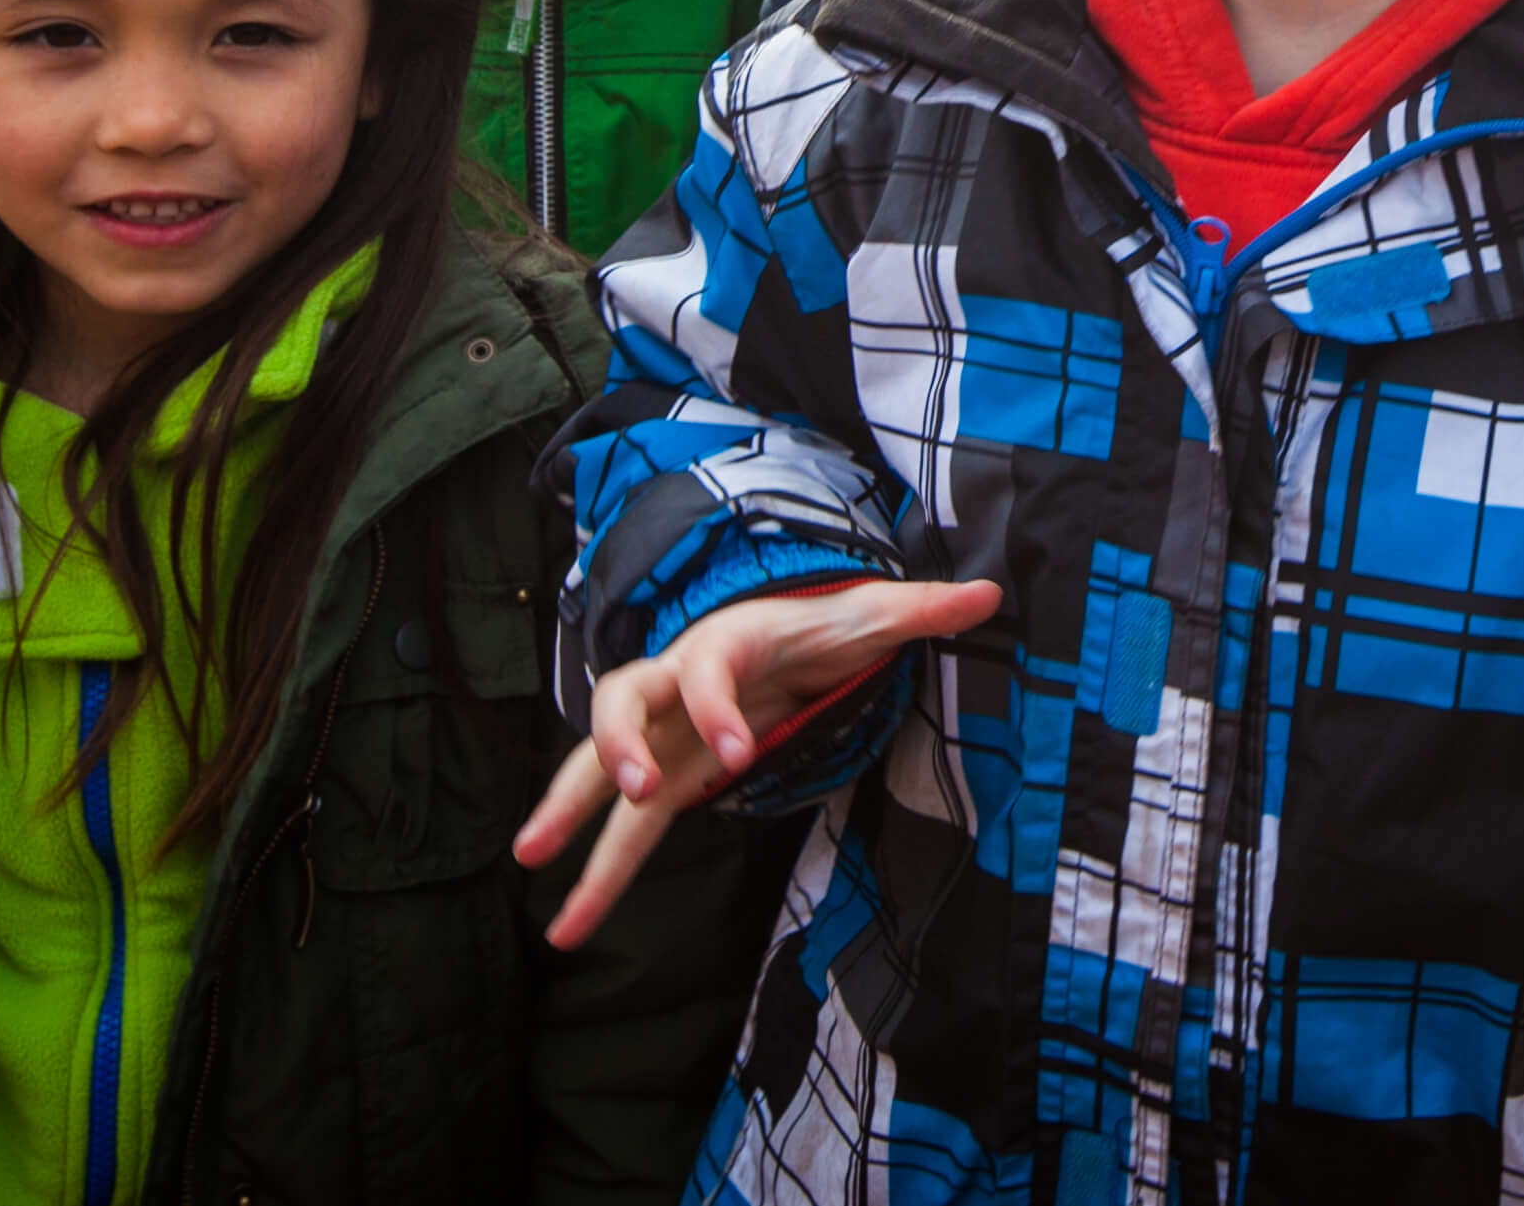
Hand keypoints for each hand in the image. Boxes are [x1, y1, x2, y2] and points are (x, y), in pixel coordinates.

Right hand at [515, 575, 1001, 949]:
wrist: (775, 632)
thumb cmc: (818, 626)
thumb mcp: (870, 616)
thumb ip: (922, 609)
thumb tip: (991, 595)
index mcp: (729, 642)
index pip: (709, 665)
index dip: (716, 705)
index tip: (736, 750)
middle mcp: (680, 684)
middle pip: (626, 698)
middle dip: (618, 742)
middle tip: (631, 788)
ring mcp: (663, 733)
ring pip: (600, 765)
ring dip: (569, 810)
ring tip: (532, 862)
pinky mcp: (664, 778)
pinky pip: (622, 827)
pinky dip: (596, 873)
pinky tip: (570, 928)